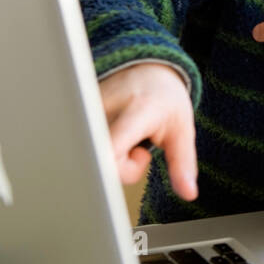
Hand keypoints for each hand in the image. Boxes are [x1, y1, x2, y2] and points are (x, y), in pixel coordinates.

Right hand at [98, 62, 197, 200]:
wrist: (146, 68)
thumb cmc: (165, 98)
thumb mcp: (182, 129)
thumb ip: (183, 163)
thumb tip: (189, 194)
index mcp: (136, 111)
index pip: (111, 146)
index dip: (112, 166)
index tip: (125, 167)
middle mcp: (104, 109)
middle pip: (103, 162)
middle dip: (121, 169)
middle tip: (137, 151)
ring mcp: (85, 111)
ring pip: (92, 157)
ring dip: (111, 159)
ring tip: (124, 140)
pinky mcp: (74, 115)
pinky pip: (86, 148)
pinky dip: (100, 150)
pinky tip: (110, 137)